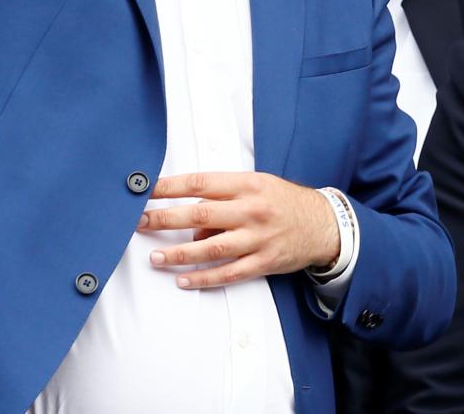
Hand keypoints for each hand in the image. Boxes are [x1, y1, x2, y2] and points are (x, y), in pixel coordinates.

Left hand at [137, 171, 339, 288]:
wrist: (324, 224)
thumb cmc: (281, 200)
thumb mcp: (255, 186)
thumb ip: (223, 199)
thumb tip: (191, 223)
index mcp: (246, 185)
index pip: (200, 183)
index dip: (170, 186)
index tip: (146, 189)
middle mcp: (250, 210)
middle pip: (200, 214)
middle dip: (166, 218)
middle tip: (139, 221)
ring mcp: (258, 238)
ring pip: (212, 248)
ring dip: (180, 254)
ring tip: (155, 257)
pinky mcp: (264, 262)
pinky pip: (229, 273)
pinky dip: (204, 278)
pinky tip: (183, 279)